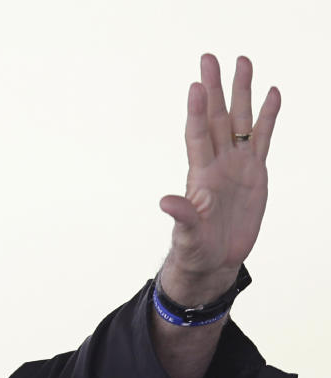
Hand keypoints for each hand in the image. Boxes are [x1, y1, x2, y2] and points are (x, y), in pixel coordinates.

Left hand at [159, 54, 280, 304]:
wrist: (214, 259)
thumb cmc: (195, 248)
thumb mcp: (187, 235)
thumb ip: (182, 217)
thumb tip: (166, 202)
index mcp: (200, 174)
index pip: (197, 135)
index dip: (196, 111)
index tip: (195, 85)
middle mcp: (217, 163)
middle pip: (215, 118)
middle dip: (213, 88)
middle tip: (209, 58)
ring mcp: (236, 165)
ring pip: (240, 120)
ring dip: (242, 92)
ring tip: (242, 61)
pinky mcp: (255, 173)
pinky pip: (263, 138)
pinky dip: (268, 116)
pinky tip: (272, 93)